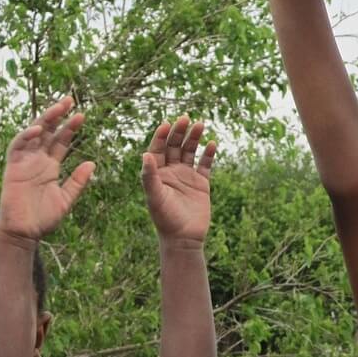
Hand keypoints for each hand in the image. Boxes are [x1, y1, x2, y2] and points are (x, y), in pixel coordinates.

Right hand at [0, 97, 94, 242]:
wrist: (24, 233)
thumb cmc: (43, 218)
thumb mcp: (67, 198)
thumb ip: (78, 182)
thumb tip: (91, 163)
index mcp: (50, 166)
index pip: (60, 141)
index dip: (70, 128)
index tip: (82, 115)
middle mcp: (37, 160)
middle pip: (47, 132)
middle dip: (57, 115)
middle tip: (70, 100)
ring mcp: (24, 162)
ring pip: (33, 134)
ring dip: (44, 120)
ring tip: (58, 107)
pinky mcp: (12, 168)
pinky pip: (17, 148)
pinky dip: (25, 137)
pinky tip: (37, 129)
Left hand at [141, 116, 216, 242]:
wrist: (184, 238)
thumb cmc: (165, 219)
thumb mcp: (154, 196)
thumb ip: (150, 176)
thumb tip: (145, 154)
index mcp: (156, 173)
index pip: (158, 149)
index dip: (161, 136)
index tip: (167, 124)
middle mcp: (171, 171)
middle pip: (175, 146)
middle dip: (179, 132)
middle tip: (185, 119)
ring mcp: (187, 176)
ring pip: (190, 151)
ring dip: (194, 138)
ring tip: (201, 125)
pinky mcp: (201, 183)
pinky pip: (205, 165)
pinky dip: (209, 154)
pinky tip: (212, 144)